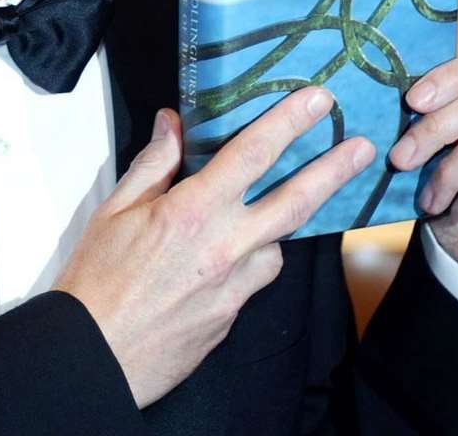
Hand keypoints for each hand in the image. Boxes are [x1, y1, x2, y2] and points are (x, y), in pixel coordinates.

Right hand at [53, 87, 373, 407]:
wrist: (94, 355)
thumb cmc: (95, 282)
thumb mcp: (114, 210)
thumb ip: (153, 164)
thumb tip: (174, 124)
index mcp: (192, 212)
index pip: (252, 154)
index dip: (288, 121)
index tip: (317, 100)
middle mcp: (224, 248)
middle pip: (293, 202)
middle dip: (333, 171)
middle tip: (363, 148)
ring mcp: (234, 287)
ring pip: (277, 246)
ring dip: (280, 224)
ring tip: (268, 210)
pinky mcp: (232, 317)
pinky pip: (255, 279)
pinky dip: (252, 261)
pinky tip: (231, 256)